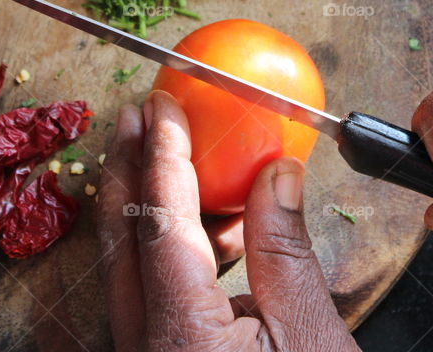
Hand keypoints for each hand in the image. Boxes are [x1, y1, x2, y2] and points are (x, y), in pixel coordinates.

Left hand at [96, 90, 358, 351]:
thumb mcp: (310, 330)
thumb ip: (285, 248)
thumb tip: (278, 170)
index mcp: (180, 334)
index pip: (161, 220)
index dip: (163, 153)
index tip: (164, 105)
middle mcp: (143, 343)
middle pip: (122, 235)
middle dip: (129, 166)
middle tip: (137, 116)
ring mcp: (144, 350)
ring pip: (127, 260)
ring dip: (146, 202)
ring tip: (168, 153)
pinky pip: (149, 287)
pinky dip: (168, 245)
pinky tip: (206, 220)